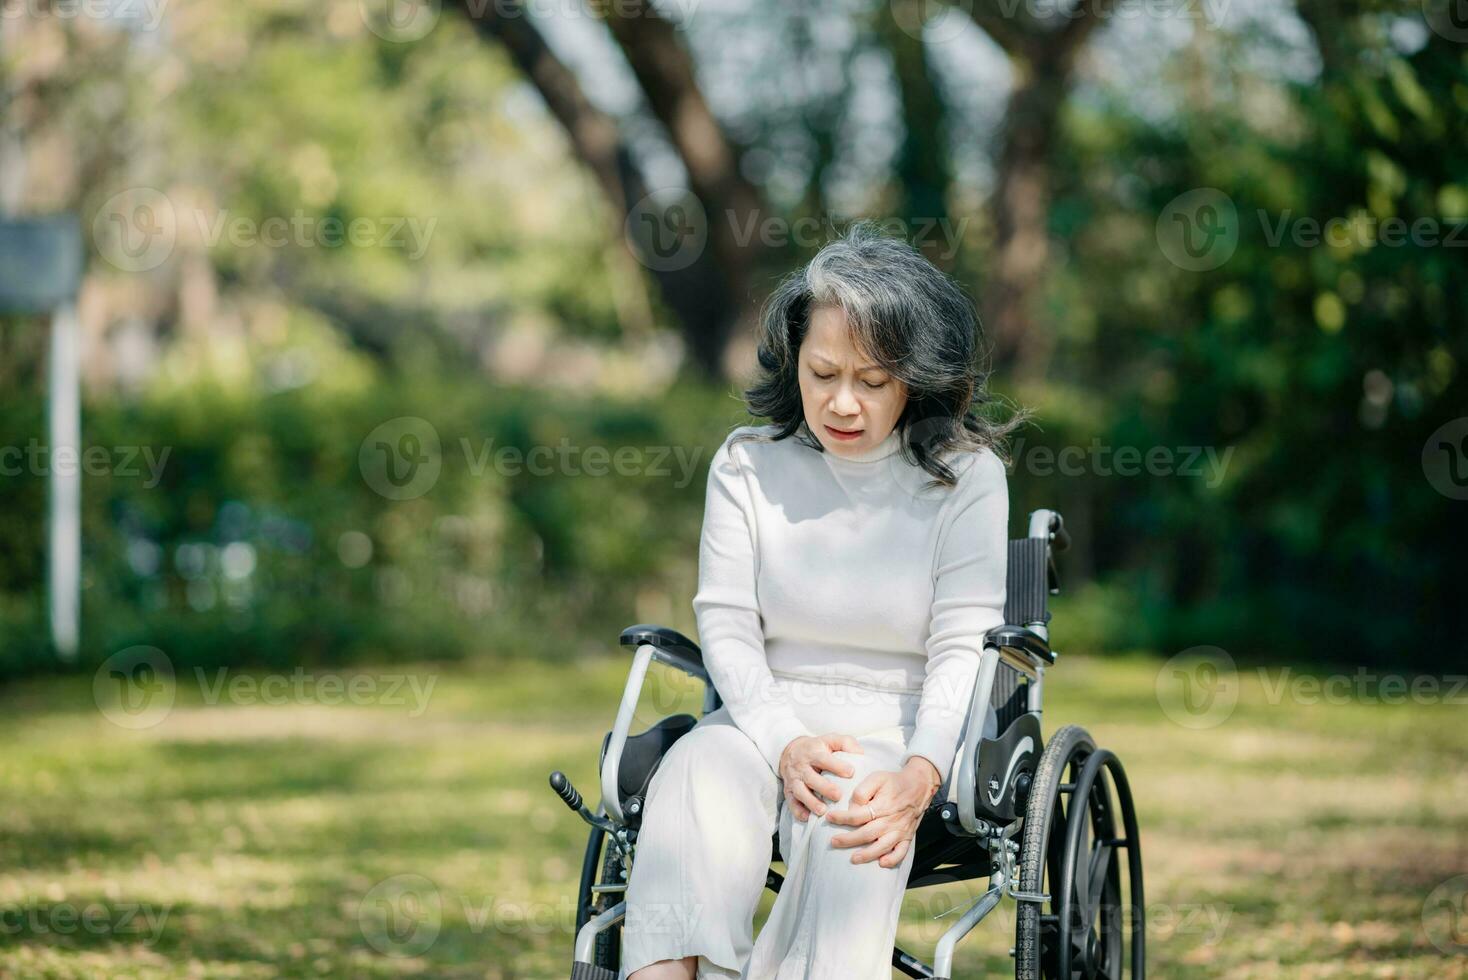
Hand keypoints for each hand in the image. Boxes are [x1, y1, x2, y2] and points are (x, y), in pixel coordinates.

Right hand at [777, 733, 864, 822]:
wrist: (789, 751)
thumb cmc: (817, 748)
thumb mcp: (831, 740)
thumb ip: (846, 743)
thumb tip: (861, 754)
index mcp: (813, 752)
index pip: (823, 759)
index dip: (836, 765)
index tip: (851, 772)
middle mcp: (802, 766)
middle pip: (811, 777)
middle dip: (824, 787)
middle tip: (838, 795)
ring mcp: (794, 779)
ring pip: (800, 791)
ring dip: (810, 802)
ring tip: (822, 811)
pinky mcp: (788, 791)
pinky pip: (791, 802)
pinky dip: (797, 811)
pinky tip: (807, 818)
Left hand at [825, 756, 941, 868]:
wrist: (919, 786)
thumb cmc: (894, 782)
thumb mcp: (877, 778)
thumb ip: (862, 791)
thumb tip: (853, 806)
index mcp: (882, 805)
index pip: (858, 815)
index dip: (842, 818)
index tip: (829, 817)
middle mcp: (891, 820)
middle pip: (867, 834)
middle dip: (849, 840)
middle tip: (834, 842)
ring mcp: (900, 831)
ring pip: (883, 846)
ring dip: (868, 854)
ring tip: (854, 859)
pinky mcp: (907, 837)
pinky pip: (902, 852)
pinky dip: (893, 860)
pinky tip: (882, 863)